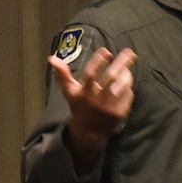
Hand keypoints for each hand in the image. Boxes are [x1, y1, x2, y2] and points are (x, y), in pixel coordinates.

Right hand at [49, 47, 136, 171]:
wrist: (88, 131)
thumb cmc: (79, 106)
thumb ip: (63, 74)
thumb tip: (51, 58)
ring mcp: (109, 107)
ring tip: (128, 67)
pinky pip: (128, 96)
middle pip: (111, 78)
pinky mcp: (120, 114)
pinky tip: (127, 83)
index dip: (98, 62)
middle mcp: (97, 100)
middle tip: (129, 52)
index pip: (91, 74)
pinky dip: (128, 88)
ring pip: (122, 86)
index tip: (106, 51)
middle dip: (121, 63)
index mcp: (84, 93)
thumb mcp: (69, 91)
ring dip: (127, 75)